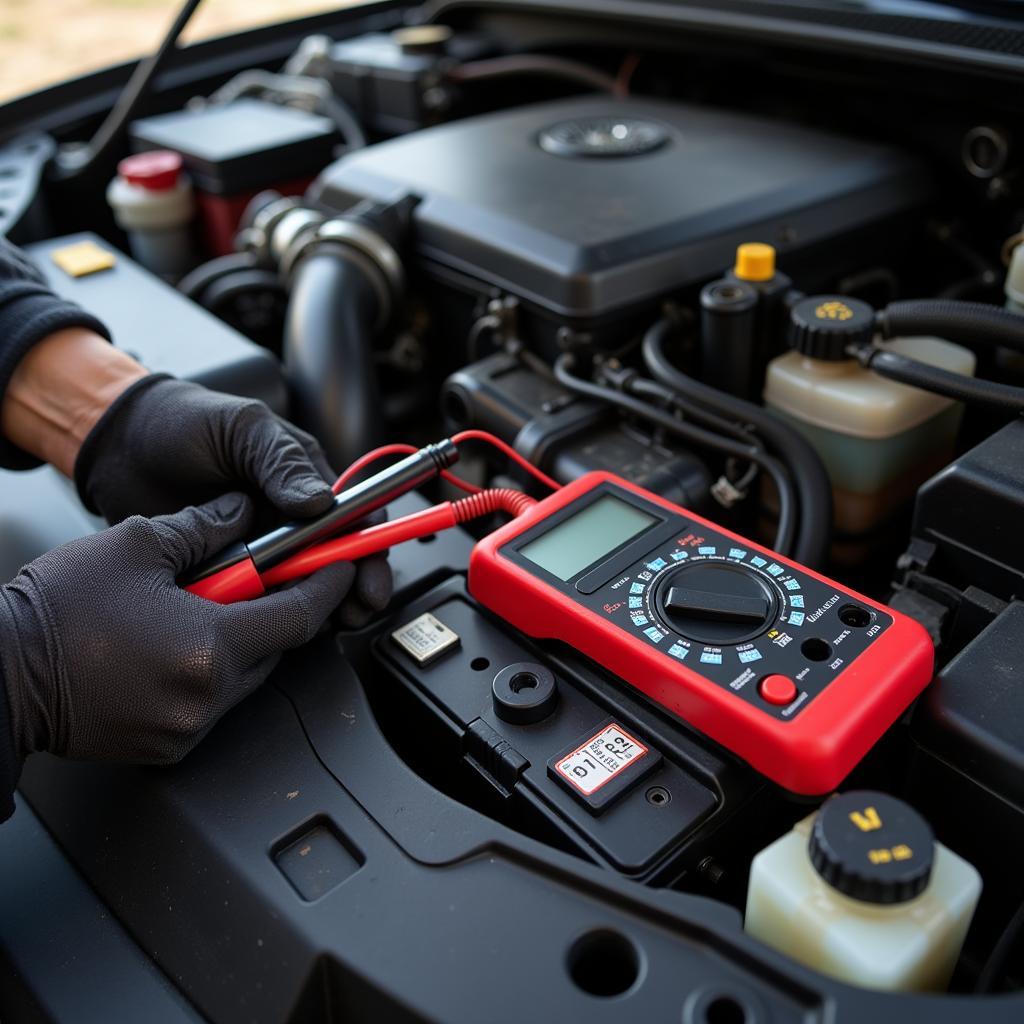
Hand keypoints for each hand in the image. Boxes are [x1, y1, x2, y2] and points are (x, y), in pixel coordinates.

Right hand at [0, 493, 353, 764]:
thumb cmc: (56, 613)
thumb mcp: (135, 545)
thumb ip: (203, 527)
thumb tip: (240, 514)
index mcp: (209, 647)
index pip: (300, 615)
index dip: (327, 584)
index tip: (340, 562)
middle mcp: (207, 698)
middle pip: (277, 647)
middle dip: (280, 608)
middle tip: (269, 574)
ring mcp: (187, 730)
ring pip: (248, 676)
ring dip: (245, 639)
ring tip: (207, 604)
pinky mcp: (168, 747)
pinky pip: (215, 703)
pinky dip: (215, 670)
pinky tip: (183, 641)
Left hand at [74, 375, 392, 625]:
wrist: (117, 444)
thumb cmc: (182, 420)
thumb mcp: (241, 428)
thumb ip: (281, 462)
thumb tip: (320, 503)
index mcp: (304, 479)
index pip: (354, 517)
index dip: (369, 549)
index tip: (368, 577)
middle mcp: (289, 516)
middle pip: (336, 560)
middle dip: (352, 591)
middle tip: (352, 614)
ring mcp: (258, 547)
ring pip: (300, 586)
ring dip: (315, 610)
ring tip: (320, 626)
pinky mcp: (226, 570)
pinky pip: (253, 599)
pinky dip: (266, 616)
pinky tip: (270, 627)